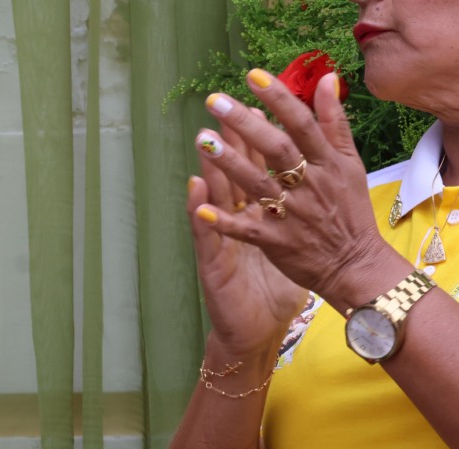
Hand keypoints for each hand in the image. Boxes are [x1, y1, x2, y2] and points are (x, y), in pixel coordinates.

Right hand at [187, 114, 307, 357]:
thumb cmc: (271, 285)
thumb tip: (309, 172)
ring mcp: (222, 240)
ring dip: (208, 170)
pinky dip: (203, 217)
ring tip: (204, 141)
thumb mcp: (286, 239)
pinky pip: (209, 238)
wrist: (255, 330)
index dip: (257, 133)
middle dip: (229, 139)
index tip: (258, 99)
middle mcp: (235, 220)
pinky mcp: (215, 265)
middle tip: (221, 107)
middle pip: (232, 172)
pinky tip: (196, 197)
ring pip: (215, 200)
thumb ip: (293, 204)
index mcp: (255, 211)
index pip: (256, 164)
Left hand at [191, 71, 399, 313]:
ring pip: (258, 184)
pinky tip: (201, 210)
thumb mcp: (350, 164)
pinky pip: (248, 230)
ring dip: (229, 164)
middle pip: (276, 150)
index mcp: (328, 163)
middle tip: (216, 102)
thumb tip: (326, 79)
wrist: (355, 264)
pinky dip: (225, 222)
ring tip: (203, 141)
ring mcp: (292, 214)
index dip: (279, 99)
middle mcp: (310, 185)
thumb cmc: (348, 210)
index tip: (253, 76)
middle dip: (246, 125)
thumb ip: (334, 123)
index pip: (302, 124)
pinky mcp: (277, 242)